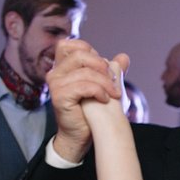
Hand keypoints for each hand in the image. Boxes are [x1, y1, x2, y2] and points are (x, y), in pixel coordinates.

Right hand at [46, 39, 124, 161]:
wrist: (82, 135)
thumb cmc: (92, 112)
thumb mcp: (104, 87)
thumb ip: (112, 71)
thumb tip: (124, 57)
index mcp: (63, 67)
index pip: (72, 45)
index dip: (91, 52)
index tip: (104, 68)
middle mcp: (56, 73)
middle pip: (80, 55)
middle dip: (101, 65)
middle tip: (113, 80)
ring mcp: (56, 84)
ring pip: (85, 72)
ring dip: (104, 82)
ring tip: (113, 94)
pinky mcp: (60, 96)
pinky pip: (83, 86)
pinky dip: (98, 91)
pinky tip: (104, 99)